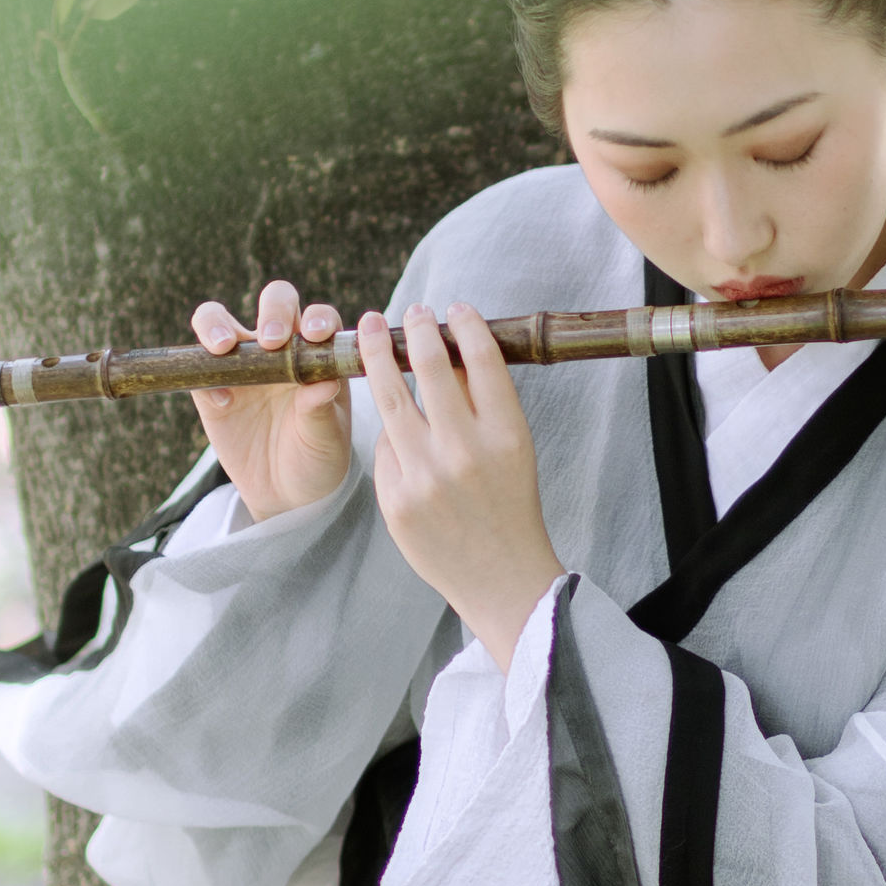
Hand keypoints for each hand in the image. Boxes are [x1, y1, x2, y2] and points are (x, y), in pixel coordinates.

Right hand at [188, 280, 352, 521]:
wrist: (287, 493)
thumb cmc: (317, 457)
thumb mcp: (326, 439)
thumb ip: (322, 410)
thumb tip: (323, 384)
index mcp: (317, 355)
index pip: (318, 318)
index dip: (317, 318)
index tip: (314, 336)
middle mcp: (279, 349)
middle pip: (275, 301)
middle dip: (273, 309)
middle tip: (271, 340)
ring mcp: (241, 364)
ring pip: (219, 320)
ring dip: (217, 323)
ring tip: (223, 347)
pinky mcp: (209, 389)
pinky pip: (196, 368)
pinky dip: (202, 374)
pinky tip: (222, 402)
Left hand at [356, 303, 563, 667]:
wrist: (500, 577)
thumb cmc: (509, 504)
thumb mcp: (514, 450)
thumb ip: (483, 404)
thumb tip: (448, 348)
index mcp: (507, 435)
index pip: (482, 360)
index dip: (465, 325)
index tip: (453, 307)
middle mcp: (466, 451)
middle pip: (430, 368)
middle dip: (417, 330)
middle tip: (409, 311)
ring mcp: (426, 476)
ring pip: (390, 398)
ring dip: (378, 356)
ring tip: (371, 330)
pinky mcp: (395, 499)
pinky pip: (384, 448)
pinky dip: (391, 434)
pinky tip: (397, 428)